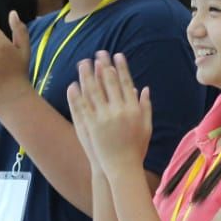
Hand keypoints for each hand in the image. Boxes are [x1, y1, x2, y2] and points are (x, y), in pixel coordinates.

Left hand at [67, 52, 151, 176]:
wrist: (122, 167)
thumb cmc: (136, 149)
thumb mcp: (146, 127)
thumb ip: (145, 106)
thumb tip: (144, 88)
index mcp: (133, 109)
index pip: (126, 83)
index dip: (121, 68)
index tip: (117, 56)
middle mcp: (119, 111)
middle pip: (110, 83)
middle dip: (104, 66)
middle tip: (100, 53)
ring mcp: (104, 118)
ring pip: (94, 91)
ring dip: (88, 75)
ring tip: (84, 63)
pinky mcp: (92, 126)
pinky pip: (83, 106)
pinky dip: (78, 94)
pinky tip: (74, 83)